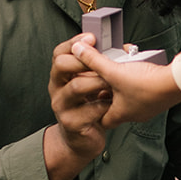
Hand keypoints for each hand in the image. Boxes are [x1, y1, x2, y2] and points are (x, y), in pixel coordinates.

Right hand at [45, 36, 112, 179]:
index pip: (59, 52)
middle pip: (62, 65)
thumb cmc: (90, 108)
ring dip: (99, 82)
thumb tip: (124, 48)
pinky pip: (89, 110)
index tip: (93, 38)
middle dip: (85, 60)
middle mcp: (56, 89)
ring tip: (113, 84)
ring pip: (77, 86)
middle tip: (104, 62)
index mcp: (60, 76)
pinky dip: (104, 106)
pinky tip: (112, 105)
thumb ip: (100, 68)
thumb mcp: (93, 86)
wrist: (82, 141)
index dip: (74, 42)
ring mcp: (61, 106)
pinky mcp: (71, 123)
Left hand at [71, 34, 180, 125]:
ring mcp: (147, 108)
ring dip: (121, 88)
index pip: (100, 120)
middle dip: (107, 95)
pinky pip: (141, 94)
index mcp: (121, 114)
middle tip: (99, 83)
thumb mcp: (114, 70)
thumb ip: (94, 60)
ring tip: (117, 73)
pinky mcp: (157, 100)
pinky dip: (135, 85)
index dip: (92, 109)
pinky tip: (135, 72)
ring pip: (128, 100)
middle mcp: (134, 114)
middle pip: (114, 108)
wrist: (178, 82)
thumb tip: (77, 50)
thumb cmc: (147, 83)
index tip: (86, 100)